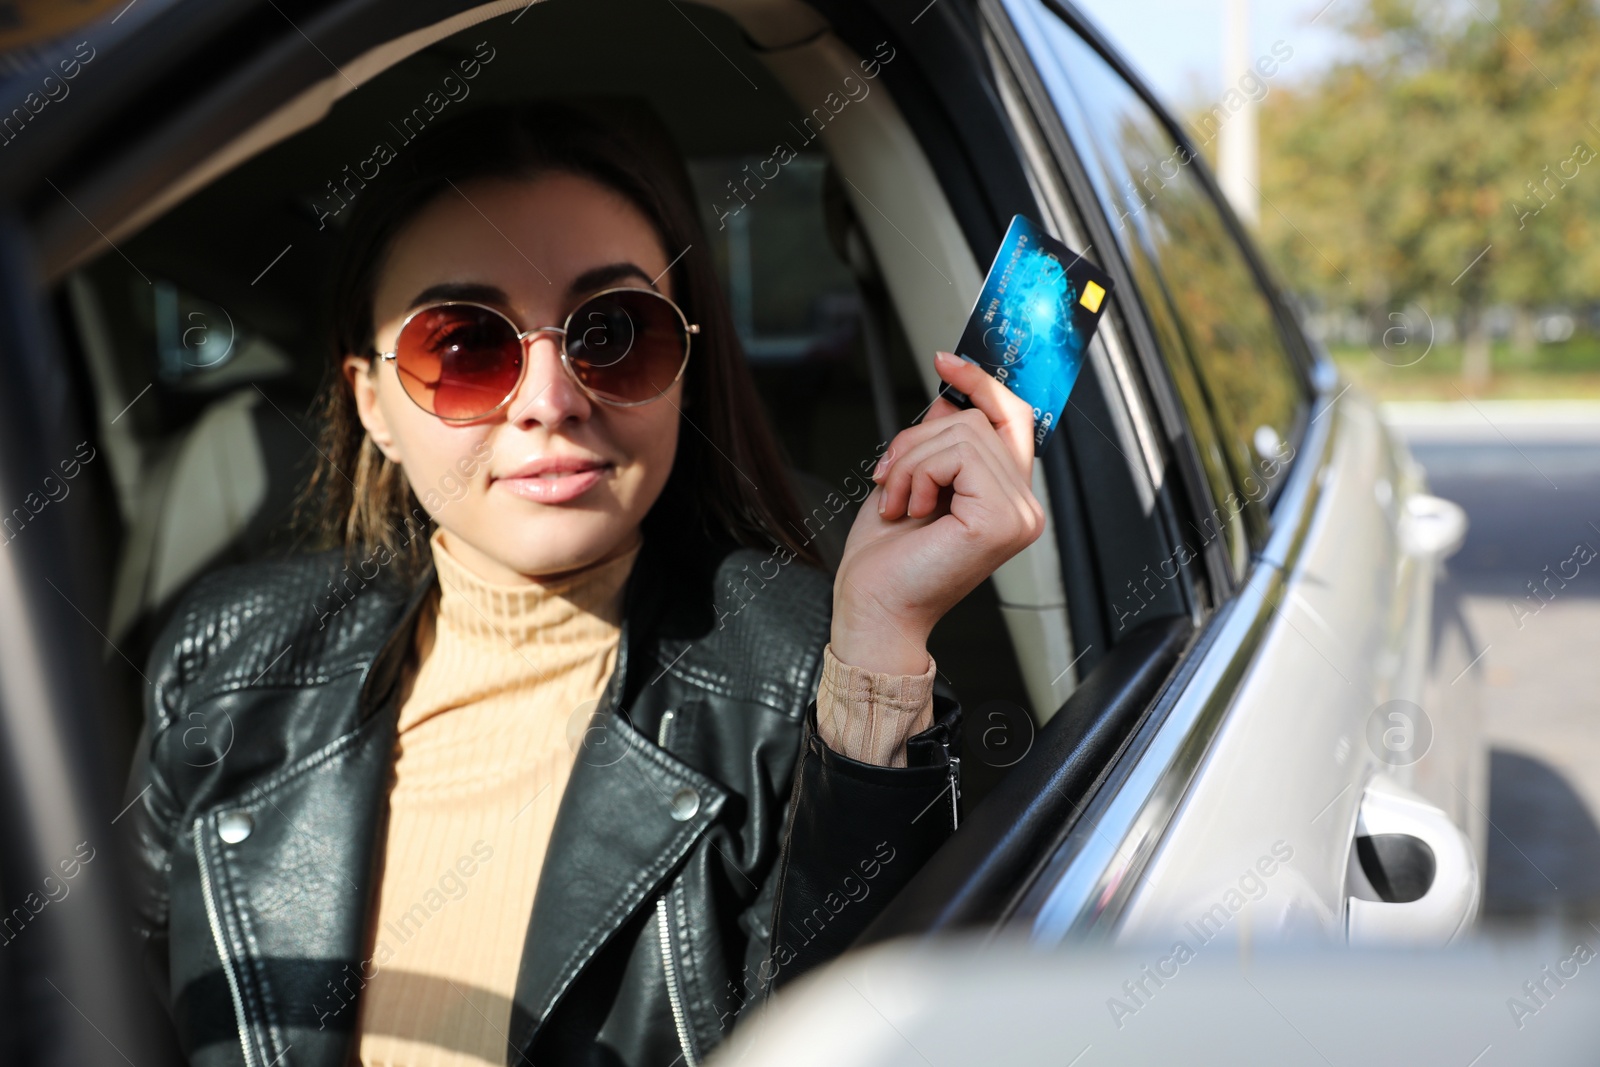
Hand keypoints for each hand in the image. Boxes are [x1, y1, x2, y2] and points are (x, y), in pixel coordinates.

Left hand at [829, 350, 1045, 674]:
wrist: (873, 608)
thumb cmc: (887, 561)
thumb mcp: (912, 480)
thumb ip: (940, 442)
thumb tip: (949, 397)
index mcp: (1005, 498)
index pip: (1013, 418)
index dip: (981, 382)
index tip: (945, 361)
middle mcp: (1022, 507)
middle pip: (976, 421)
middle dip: (918, 439)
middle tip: (890, 478)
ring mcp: (1019, 514)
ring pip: (963, 433)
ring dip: (912, 461)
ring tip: (898, 500)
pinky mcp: (1002, 520)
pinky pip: (959, 455)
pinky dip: (919, 473)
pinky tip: (911, 508)